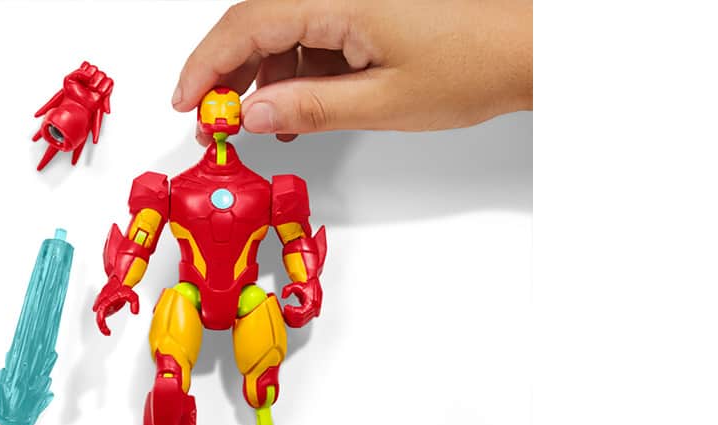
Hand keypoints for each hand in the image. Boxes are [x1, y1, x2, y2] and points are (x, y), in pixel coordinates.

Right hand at [92, 277, 139, 335]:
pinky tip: (106, 326)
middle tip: (107, 332)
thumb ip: (134, 302)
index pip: (101, 314)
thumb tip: (135, 312)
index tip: (106, 331)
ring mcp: (101, 303)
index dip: (102, 324)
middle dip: (101, 326)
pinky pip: (101, 314)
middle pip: (98, 317)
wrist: (118, 280)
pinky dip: (102, 320)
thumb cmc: (122, 287)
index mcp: (106, 300)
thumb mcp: (131, 295)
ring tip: (107, 330)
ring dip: (102, 324)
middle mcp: (102, 302)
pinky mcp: (102, 304)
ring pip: (98, 316)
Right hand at [172, 0, 531, 142]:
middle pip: (256, 21)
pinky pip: (313, 29)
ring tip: (258, 121)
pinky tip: (296, 103)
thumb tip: (250, 114)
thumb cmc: (475, 63)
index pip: (245, 24)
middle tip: (213, 118)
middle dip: (228, 72)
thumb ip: (308, 108)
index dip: (205, 66)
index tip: (187, 102)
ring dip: (263, 73)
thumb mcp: (383, 102)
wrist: (530, 46)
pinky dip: (297, 66)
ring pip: (282, 26)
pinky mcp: (366, 3)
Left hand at [281, 278, 321, 326]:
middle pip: (301, 320)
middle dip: (290, 318)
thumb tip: (283, 296)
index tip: (286, 308)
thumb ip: (288, 289)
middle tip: (284, 313)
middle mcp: (315, 309)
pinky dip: (295, 322)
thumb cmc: (307, 285)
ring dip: (292, 321)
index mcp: (313, 302)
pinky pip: (303, 322)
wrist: (313, 284)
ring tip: (285, 315)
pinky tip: (289, 317)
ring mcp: (314, 313)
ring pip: (301, 323)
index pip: (301, 313)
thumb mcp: (296, 285)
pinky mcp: (312, 315)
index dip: (292, 312)